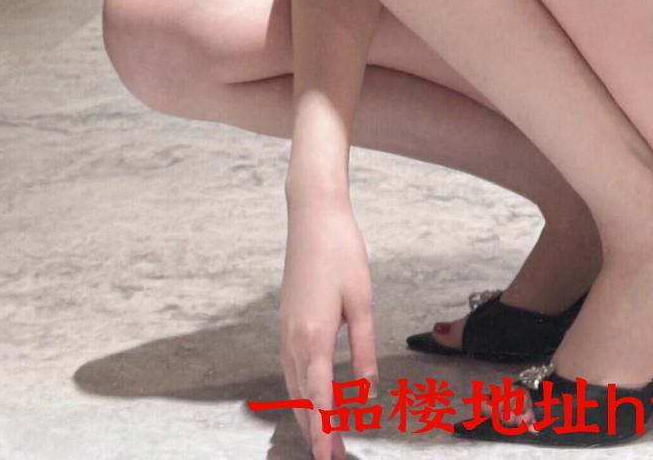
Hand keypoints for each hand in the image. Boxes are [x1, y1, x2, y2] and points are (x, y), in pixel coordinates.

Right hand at [279, 193, 378, 459]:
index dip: (323, 431)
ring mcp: (285, 331)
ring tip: (323, 435)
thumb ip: (363, 350)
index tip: (327, 456)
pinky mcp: (285, 321)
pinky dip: (299, 390)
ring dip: (306, 412)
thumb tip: (367, 391)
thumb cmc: (341, 252)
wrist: (313, 217)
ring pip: (293, 385)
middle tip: (331, 455)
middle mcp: (293, 340)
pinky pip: (290, 367)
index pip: (318, 399)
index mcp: (314, 338)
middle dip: (315, 429)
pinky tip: (310, 396)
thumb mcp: (361, 301)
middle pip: (302, 398)